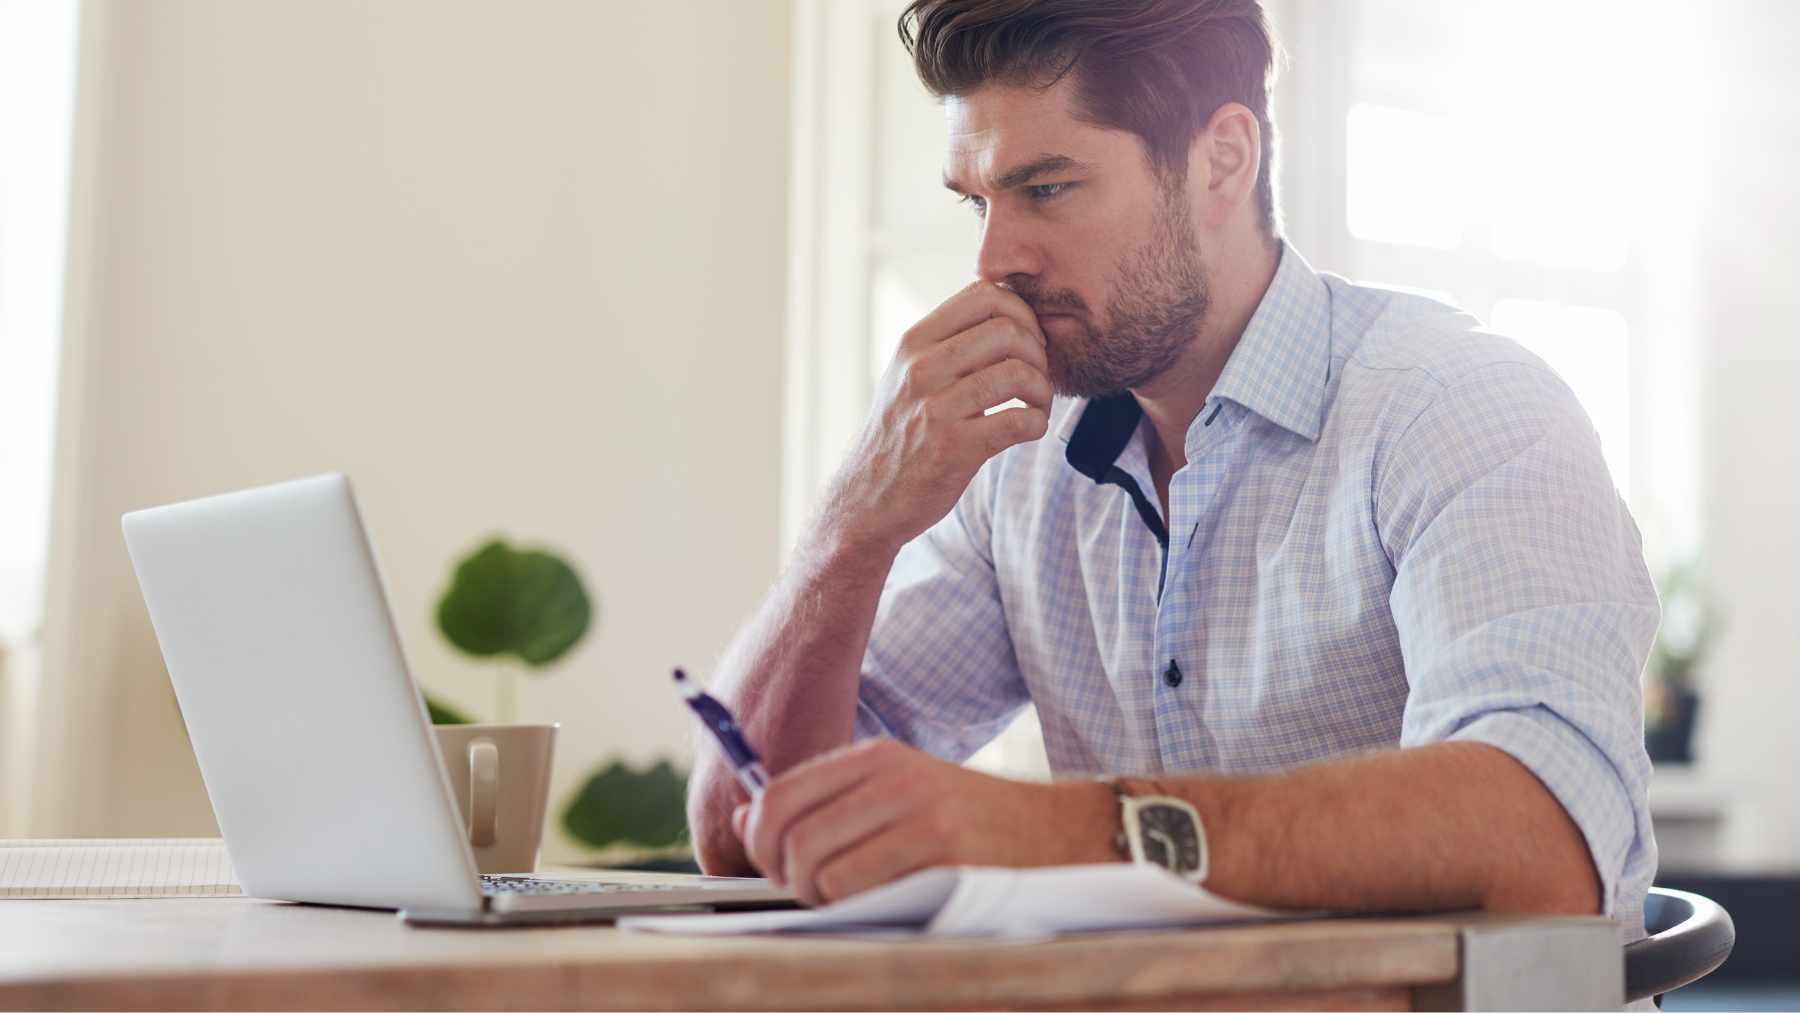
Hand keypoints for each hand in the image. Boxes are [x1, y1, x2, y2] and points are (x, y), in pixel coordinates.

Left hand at [733, 738, 1115, 906]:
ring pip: (816, 869)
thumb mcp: (896, 793)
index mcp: (874, 757)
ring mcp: (918, 816)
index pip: (778, 794)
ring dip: (817, 900)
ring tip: (845, 901)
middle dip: (783, 877)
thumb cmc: (965, 821)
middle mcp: (892, 779)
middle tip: (807, 893)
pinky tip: (876, 905)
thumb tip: (746, 819)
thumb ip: (824, 803)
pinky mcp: (940, 856)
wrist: (1055, 832)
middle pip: (789, 836)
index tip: (771, 864)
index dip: (758, 840)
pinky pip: (858, 891)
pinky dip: (852, 909)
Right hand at [822, 281, 1052, 556]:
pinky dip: (1037, 424)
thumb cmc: (899, 434)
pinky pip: (1019, 421)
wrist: (866, 499)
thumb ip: (945, 342)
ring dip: (1043, 390)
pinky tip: (1028, 429)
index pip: (985, 295)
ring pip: (1018, 373)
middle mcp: (921, 369)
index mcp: (914, 343)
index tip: (1026, 341)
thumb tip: (1004, 306)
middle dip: (1038, 352)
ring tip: (1036, 405)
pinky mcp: (953, 449)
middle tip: (1037, 376)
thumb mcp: (907, 375)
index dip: (1022, 313)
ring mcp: (935, 408)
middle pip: (1008, 329)